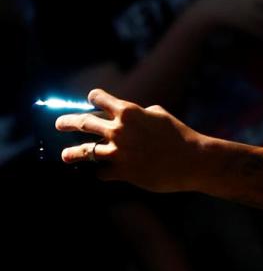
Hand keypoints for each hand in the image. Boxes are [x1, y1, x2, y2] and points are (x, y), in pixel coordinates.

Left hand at [55, 89, 205, 192]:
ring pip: (84, 151)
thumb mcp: (160, 114)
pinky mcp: (123, 172)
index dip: (95, 98)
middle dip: (68, 122)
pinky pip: (102, 172)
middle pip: (83, 123)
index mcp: (128, 111)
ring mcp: (119, 152)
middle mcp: (118, 130)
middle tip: (60, 124)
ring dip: (72, 154)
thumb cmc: (180, 134)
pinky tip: (103, 172)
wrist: (194, 159)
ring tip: (66, 155)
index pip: (99, 99)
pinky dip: (102, 171)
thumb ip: (140, 113)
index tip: (91, 100)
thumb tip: (129, 117)